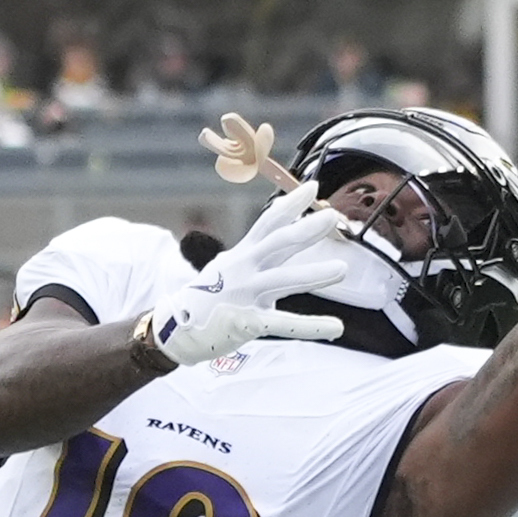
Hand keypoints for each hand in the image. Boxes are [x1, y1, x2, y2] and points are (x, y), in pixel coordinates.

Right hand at [142, 181, 359, 361]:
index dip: (290, 205)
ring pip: (283, 280)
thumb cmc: (209, 296)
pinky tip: (336, 327)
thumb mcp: (230, 268)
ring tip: (342, 268)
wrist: (175, 329)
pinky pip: (283, 323)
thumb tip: (282, 237)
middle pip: (277, 243)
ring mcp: (244, 295)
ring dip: (313, 274)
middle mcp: (243, 269)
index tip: (312, 188)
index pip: (268, 223)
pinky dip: (311, 326)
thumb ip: (258, 255)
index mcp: (242, 254)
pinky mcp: (247, 322)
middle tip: (331, 217)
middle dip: (304, 229)